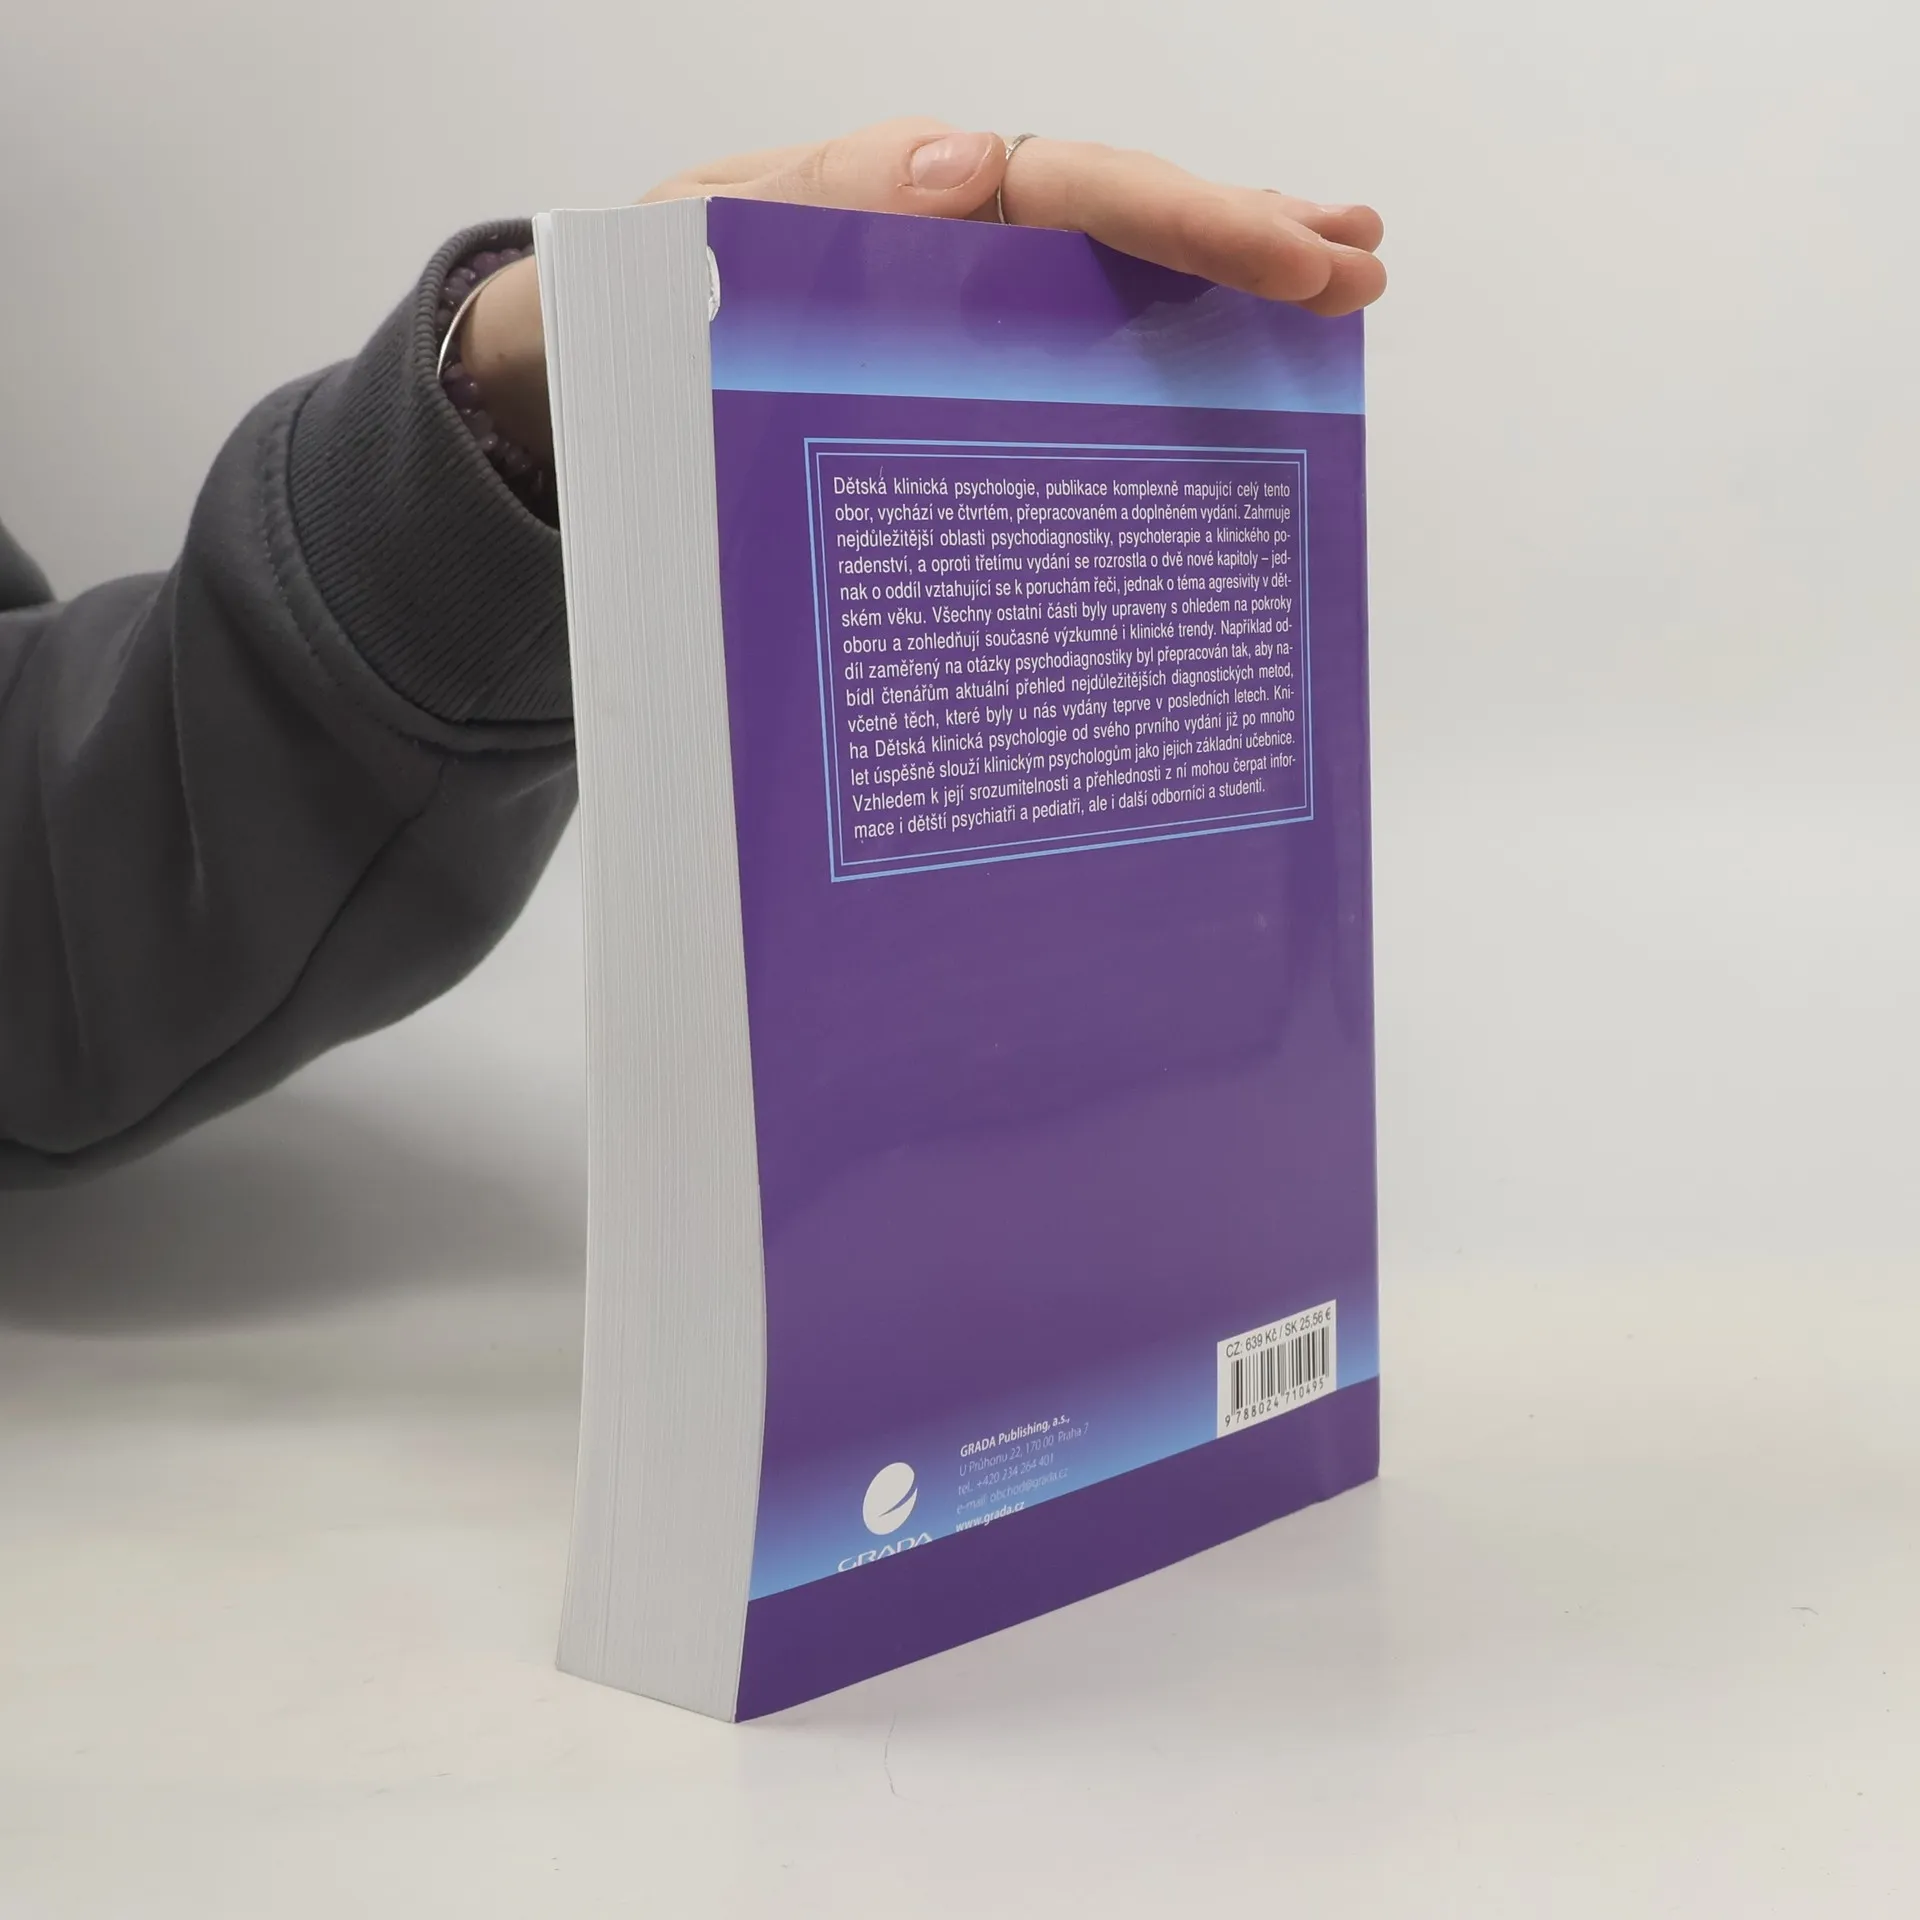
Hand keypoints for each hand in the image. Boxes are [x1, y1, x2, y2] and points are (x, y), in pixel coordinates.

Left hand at [645, 119, 1385, 317]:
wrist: (593, 368)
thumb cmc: (639, 303)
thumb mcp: (702, 233)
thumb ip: (821, 192)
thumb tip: (968, 161)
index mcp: (910, 198)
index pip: (1076, 189)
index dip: (1189, 219)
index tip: (1287, 256)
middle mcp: (954, 240)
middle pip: (1122, 220)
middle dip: (1246, 239)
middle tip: (1358, 268)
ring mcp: (961, 303)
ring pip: (1113, 275)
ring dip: (1228, 274)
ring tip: (1341, 273)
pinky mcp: (953, 363)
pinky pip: (1067, 342)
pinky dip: (1152, 338)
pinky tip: (1227, 352)